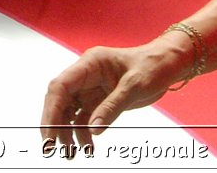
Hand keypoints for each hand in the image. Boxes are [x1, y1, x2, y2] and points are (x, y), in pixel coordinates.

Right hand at [39, 41, 188, 155]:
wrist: (167, 65)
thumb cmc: (152, 66)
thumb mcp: (134, 86)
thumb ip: (112, 107)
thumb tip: (93, 130)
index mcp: (90, 63)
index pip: (61, 86)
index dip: (51, 110)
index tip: (49, 134)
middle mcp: (86, 75)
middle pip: (60, 100)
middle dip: (54, 124)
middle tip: (52, 147)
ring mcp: (90, 88)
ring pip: (69, 111)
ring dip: (68, 132)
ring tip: (71, 153)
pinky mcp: (98, 100)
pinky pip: (84, 118)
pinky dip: (83, 133)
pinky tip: (88, 146)